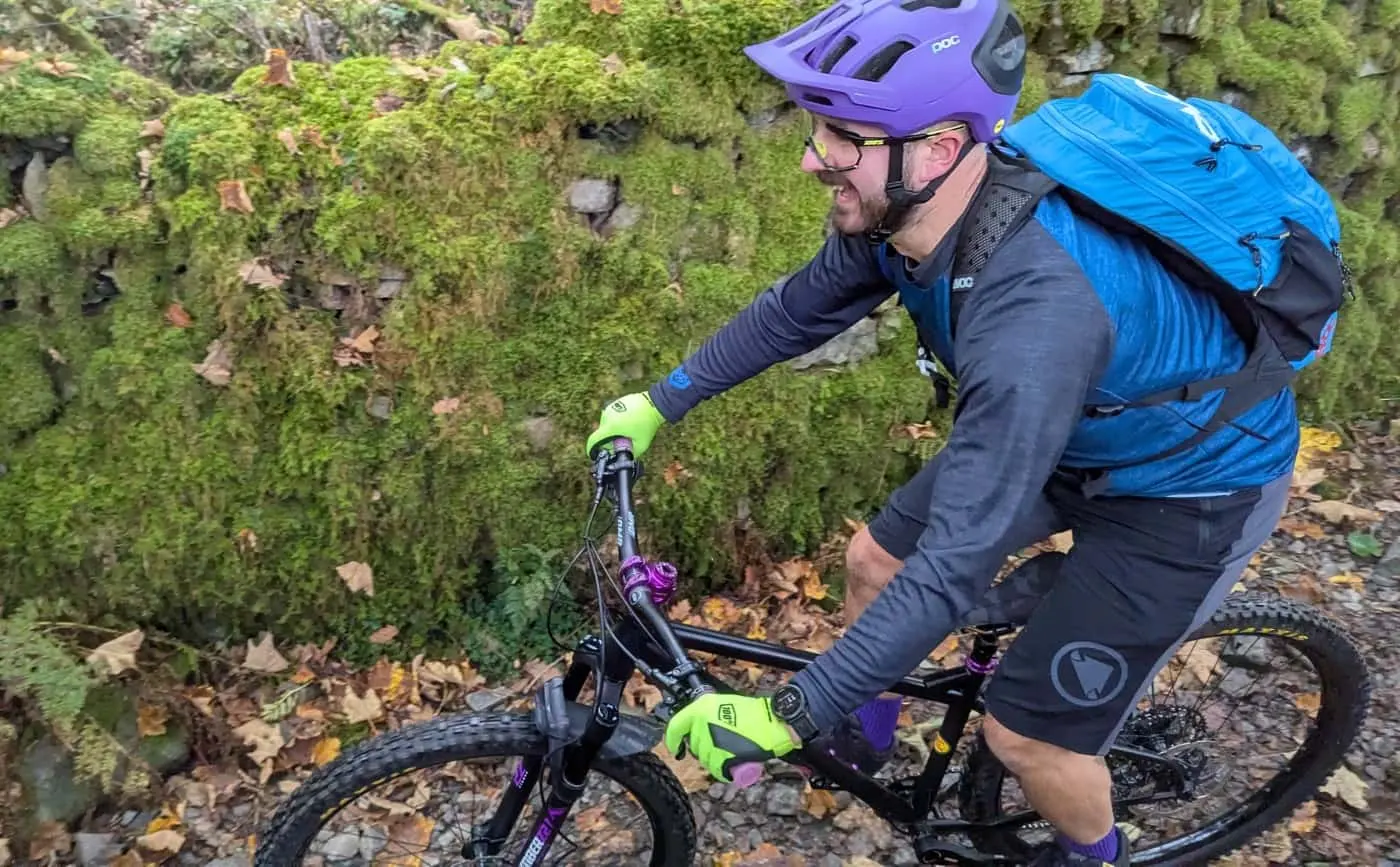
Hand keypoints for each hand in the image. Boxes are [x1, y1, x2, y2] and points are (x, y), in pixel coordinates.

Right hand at [585, 392, 664, 457]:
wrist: (654, 405)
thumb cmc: (648, 424)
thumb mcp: (641, 444)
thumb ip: (629, 454)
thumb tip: (622, 458)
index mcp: (612, 426)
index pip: (594, 440)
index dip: (591, 450)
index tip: (594, 454)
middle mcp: (608, 416)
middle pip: (601, 433)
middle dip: (608, 440)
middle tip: (620, 443)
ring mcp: (611, 408)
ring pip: (606, 424)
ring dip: (612, 430)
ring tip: (627, 430)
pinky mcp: (615, 403)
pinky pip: (611, 416)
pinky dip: (616, 421)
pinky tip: (628, 422)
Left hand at [663, 693, 798, 782]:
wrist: (774, 722)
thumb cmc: (755, 714)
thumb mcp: (724, 705)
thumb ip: (707, 716)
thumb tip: (698, 730)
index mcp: (701, 707)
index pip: (676, 726)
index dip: (672, 739)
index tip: (675, 748)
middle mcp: (702, 722)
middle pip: (694, 746)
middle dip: (705, 750)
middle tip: (723, 745)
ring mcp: (711, 740)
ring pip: (705, 760)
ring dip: (716, 760)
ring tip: (733, 751)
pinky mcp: (721, 756)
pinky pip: (717, 770)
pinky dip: (724, 771)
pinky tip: (734, 764)